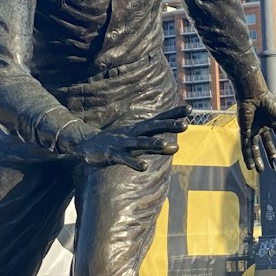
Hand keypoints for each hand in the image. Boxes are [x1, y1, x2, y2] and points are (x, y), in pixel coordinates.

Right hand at [73, 105, 190, 171]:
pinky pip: (125, 159)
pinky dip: (134, 162)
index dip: (174, 114)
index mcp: (138, 129)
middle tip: (186, 124)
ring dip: (154, 144)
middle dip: (169, 126)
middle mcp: (132, 133)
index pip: (159, 119)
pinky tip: (144, 167)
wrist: (86, 144)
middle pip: (153, 128)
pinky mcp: (112, 155)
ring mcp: (122, 143)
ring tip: (170, 146)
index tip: (190, 109)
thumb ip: (157, 145)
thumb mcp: (137, 142)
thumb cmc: (116, 143)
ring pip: (140, 143)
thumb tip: (177, 147)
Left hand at [237, 91, 275, 171]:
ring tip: (260, 170)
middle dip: (271, 155)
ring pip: (255, 148)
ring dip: (257, 159)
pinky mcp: (244, 131)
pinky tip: (250, 166)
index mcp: (273, 122)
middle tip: (275, 166)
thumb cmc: (268, 103)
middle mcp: (263, 127)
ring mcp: (253, 129)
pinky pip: (245, 146)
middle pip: (267, 145)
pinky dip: (247, 157)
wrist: (253, 96)